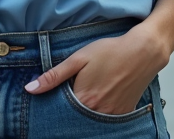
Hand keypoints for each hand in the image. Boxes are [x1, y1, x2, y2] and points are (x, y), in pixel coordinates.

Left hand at [24, 28, 167, 114]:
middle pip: (76, 118)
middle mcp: (98, 112)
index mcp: (84, 99)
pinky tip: (99, 100)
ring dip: (84, 113)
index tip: (51, 101)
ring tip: (85, 96)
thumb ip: (54, 76)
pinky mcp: (124, 113)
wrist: (143, 52)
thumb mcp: (78, 59)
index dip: (54, 106)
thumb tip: (30, 88)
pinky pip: (107, 121)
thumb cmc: (110, 51)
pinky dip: (99, 113)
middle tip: (70, 96)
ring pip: (91, 121)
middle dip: (69, 112)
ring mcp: (113, 115)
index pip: (61, 112)